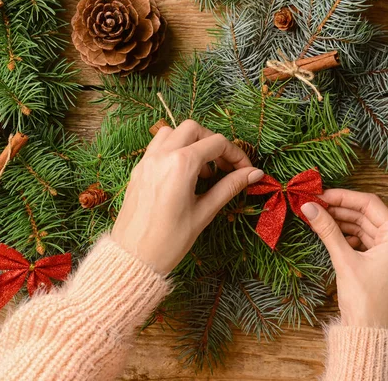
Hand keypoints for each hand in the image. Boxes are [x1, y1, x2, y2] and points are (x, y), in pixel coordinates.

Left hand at [111, 120, 263, 274]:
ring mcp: (147, 161)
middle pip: (194, 129)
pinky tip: (184, 173)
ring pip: (173, 131)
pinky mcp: (138, 169)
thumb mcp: (205, 212)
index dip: (237, 155)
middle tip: (224, 167)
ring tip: (203, 169)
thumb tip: (255, 173)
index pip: (217, 143)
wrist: (132, 258)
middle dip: (213, 142)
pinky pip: (158, 145)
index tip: (245, 171)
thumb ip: (229, 186)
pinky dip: (174, 149)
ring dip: (192, 142)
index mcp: (181, 165)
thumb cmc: (170, 241)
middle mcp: (162, 155)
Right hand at [301, 189, 387, 327]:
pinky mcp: (382, 263)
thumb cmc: (364, 300)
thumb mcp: (344, 260)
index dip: (344, 197)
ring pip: (364, 227)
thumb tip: (309, 207)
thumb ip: (327, 230)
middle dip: (341, 209)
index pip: (371, 204)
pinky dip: (347, 235)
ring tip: (319, 217)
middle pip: (367, 214)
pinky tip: (330, 233)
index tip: (321, 195)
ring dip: (342, 222)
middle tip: (315, 205)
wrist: (369, 334)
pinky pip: (364, 241)